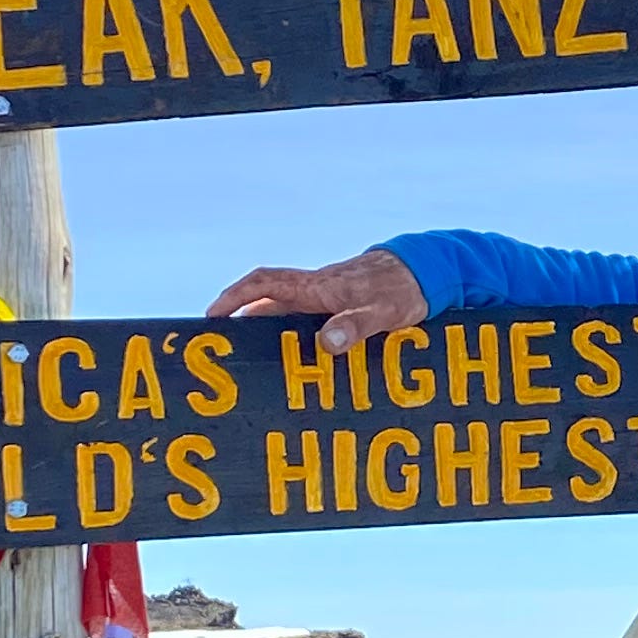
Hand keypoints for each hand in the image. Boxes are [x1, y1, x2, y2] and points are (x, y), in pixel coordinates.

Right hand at [206, 247, 425, 355]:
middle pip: (266, 304)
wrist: (425, 271)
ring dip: (269, 335)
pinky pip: (306, 323)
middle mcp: (314, 290)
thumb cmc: (402, 288)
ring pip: (285, 315)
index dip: (234, 297)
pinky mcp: (338, 308)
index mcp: (316, 286)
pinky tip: (297, 363)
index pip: (262, 284)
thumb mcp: (382, 311)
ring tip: (255, 366)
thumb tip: (326, 344)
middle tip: (226, 352)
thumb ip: (355, 326)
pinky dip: (294, 340)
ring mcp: (324, 299)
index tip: (212, 316)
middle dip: (243, 324)